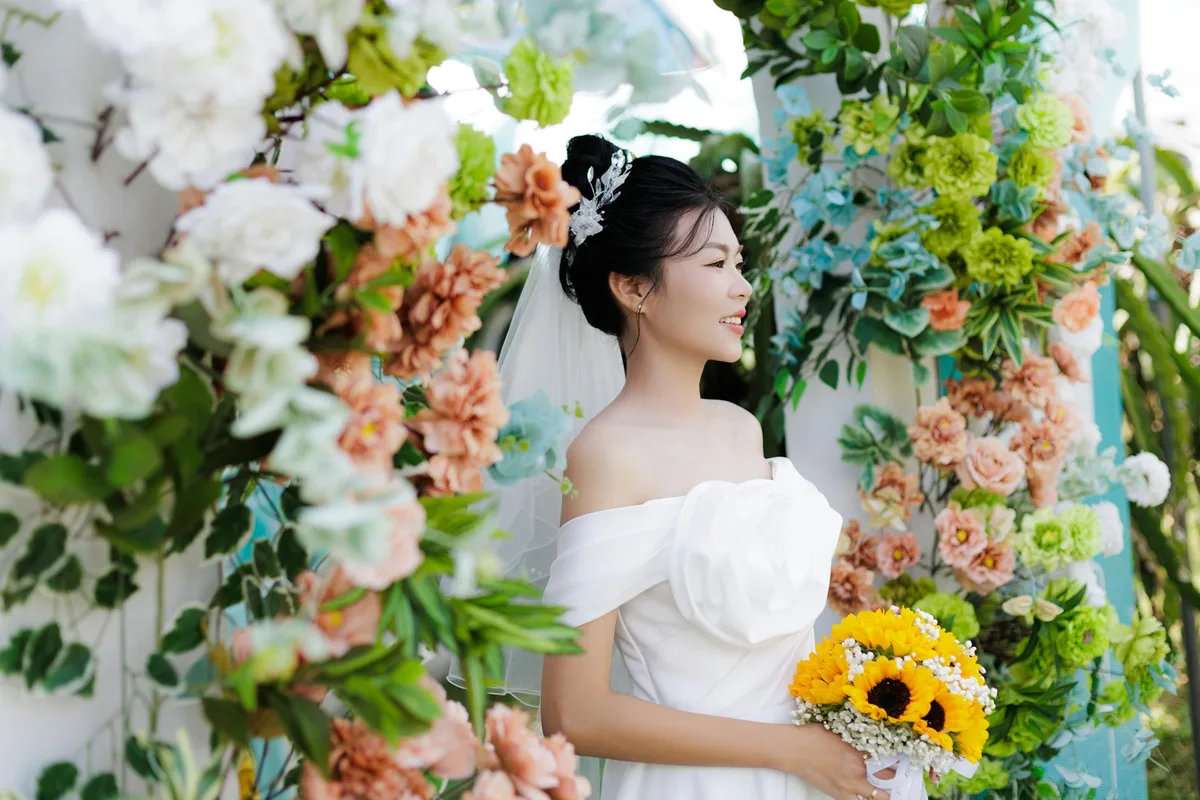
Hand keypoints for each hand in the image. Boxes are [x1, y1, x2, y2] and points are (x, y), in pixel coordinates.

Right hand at [771, 724, 889, 799]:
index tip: (899, 764)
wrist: (795, 749)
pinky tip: (863, 795)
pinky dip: (862, 799)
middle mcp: (858, 772)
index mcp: (861, 754)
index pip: (889, 763)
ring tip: (883, 792)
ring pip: (876, 797)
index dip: (896, 765)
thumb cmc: (814, 736)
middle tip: (894, 779)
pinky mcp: (838, 795)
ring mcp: (849, 786)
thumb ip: (855, 740)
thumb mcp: (840, 732)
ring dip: (881, 794)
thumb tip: (866, 740)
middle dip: (892, 781)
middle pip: (887, 782)